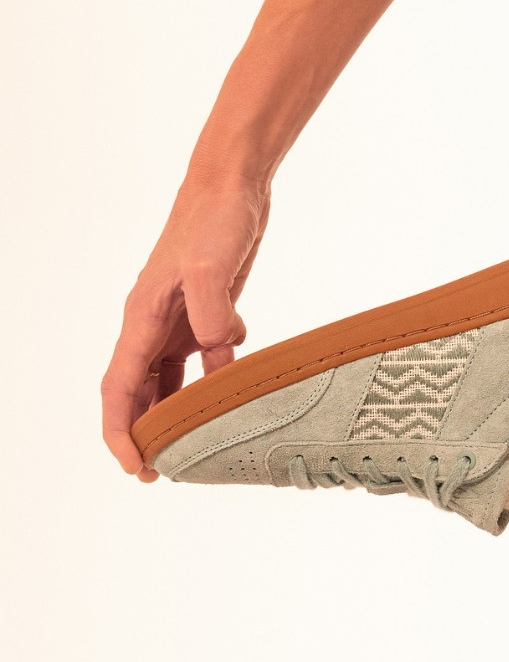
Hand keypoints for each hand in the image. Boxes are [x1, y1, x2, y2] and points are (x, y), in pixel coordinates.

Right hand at [101, 175, 270, 481]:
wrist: (233, 187)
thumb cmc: (214, 217)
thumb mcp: (211, 262)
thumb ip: (211, 311)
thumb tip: (220, 351)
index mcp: (143, 318)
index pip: (120, 388)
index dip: (122, 432)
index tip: (137, 468)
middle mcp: (155, 324)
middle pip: (140, 392)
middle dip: (146, 433)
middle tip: (164, 473)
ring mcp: (181, 319)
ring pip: (171, 380)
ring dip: (178, 412)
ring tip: (193, 446)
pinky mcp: (207, 313)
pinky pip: (205, 358)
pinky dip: (215, 377)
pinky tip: (235, 383)